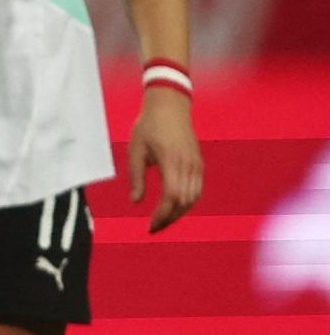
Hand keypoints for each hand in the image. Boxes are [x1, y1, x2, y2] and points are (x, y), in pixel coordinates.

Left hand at [127, 86, 202, 232]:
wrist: (170, 106)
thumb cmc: (148, 126)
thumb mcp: (135, 151)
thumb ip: (136, 177)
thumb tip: (135, 203)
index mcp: (171, 161)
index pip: (172, 197)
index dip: (162, 215)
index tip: (150, 226)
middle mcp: (188, 165)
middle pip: (184, 202)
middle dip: (169, 218)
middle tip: (153, 228)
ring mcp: (196, 164)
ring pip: (193, 198)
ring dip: (179, 212)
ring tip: (162, 220)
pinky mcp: (199, 163)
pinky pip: (197, 189)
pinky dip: (186, 202)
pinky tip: (173, 207)